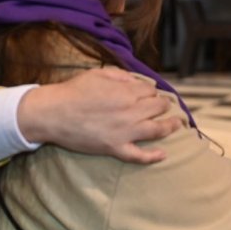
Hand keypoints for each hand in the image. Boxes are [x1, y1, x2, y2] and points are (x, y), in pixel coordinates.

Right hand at [17, 68, 185, 163]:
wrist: (53, 113)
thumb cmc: (73, 91)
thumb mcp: (98, 73)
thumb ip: (121, 75)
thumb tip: (137, 81)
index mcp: (126, 92)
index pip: (151, 92)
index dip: (154, 93)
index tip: (155, 95)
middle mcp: (131, 111)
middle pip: (158, 108)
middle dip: (164, 106)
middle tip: (167, 107)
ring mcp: (125, 132)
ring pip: (157, 130)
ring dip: (170, 126)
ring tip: (177, 125)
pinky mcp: (115, 148)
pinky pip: (138, 156)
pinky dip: (153, 156)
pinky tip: (163, 155)